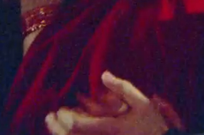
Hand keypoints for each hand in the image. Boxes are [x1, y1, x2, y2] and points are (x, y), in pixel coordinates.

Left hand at [45, 71, 181, 134]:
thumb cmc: (153, 125)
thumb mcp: (142, 103)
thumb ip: (123, 88)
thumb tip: (104, 74)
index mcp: (111, 129)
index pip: (79, 127)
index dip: (65, 119)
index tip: (58, 110)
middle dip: (57, 130)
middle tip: (49, 118)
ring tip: (54, 127)